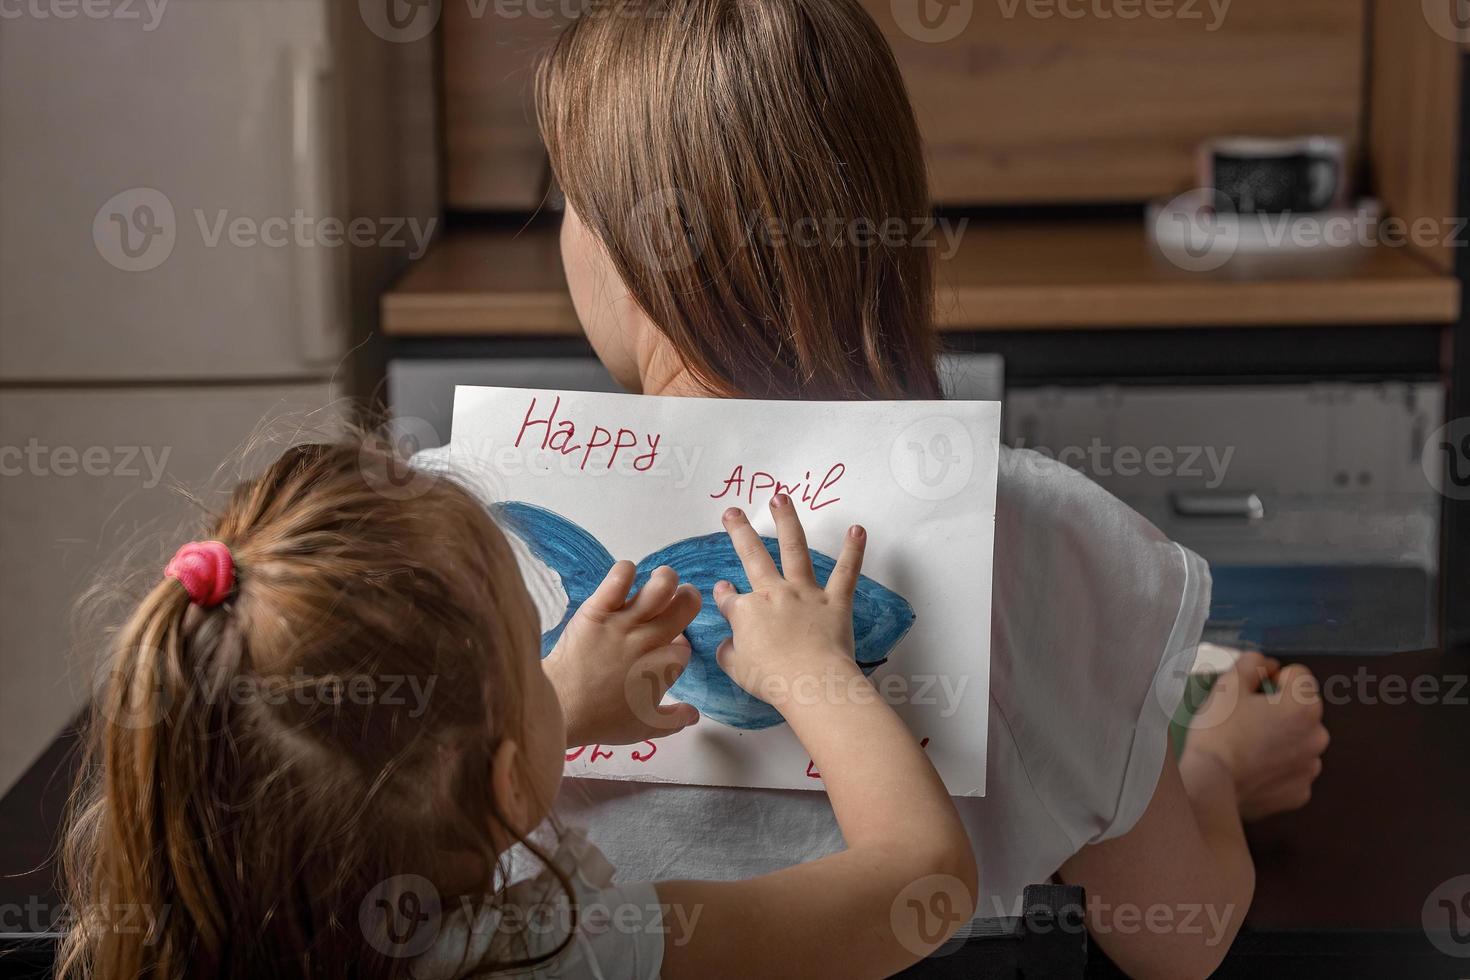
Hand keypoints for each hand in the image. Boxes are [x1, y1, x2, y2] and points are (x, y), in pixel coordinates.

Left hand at [543, 561, 701, 747]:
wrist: (561, 708)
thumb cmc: (601, 721)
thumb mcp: (644, 729)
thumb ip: (674, 720)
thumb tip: (694, 713)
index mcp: (664, 668)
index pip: (685, 644)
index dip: (679, 643)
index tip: (668, 647)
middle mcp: (651, 640)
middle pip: (685, 605)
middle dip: (688, 598)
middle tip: (678, 599)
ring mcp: (624, 623)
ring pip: (660, 585)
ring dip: (665, 579)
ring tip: (659, 582)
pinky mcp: (598, 610)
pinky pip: (619, 578)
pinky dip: (625, 571)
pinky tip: (625, 578)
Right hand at [712, 495, 866, 708]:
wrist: (811, 683)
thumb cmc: (771, 679)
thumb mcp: (736, 668)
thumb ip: (728, 651)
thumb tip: (727, 642)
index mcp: (747, 612)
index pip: (730, 599)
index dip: (724, 595)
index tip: (724, 591)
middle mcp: (774, 593)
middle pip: (752, 556)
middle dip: (740, 531)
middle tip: (732, 511)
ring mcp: (806, 593)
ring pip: (794, 549)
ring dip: (787, 521)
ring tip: (780, 497)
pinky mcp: (835, 600)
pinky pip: (846, 571)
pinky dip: (853, 550)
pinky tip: (858, 529)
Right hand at [1185, 650, 1329, 820]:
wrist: (1211, 785)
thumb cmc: (1218, 731)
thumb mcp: (1227, 685)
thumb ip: (1251, 663)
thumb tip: (1266, 664)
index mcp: (1304, 706)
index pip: (1298, 676)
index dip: (1272, 678)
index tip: (1251, 691)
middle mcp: (1318, 736)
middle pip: (1300, 710)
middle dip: (1278, 710)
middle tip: (1245, 720)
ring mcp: (1311, 767)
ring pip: (1298, 741)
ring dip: (1280, 739)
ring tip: (1247, 747)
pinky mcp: (1300, 793)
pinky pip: (1291, 771)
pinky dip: (1276, 768)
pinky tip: (1252, 769)